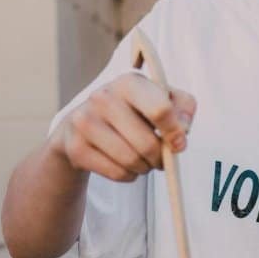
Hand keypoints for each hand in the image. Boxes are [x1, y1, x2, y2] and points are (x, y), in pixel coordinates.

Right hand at [50, 72, 196, 182]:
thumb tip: (183, 131)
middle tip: (159, 158)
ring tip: (142, 160)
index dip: (174, 132)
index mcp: (129, 82)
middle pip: (147, 143)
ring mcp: (85, 122)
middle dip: (159, 157)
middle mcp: (103, 97)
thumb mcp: (160, 99)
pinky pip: (117, 173)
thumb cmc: (131, 112)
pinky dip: (128, 175)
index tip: (178, 143)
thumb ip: (182, 108)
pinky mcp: (75, 148)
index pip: (160, 110)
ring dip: (144, 167)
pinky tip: (123, 164)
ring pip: (131, 161)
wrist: (81, 126)